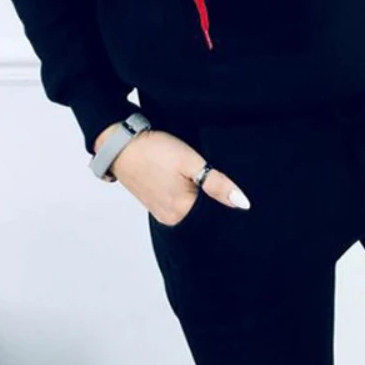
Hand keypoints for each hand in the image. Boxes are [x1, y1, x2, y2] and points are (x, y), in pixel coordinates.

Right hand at [94, 123, 251, 225]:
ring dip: (202, 203)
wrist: (122, 145)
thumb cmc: (155, 151)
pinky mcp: (157, 205)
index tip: (237, 196)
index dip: (229, 207)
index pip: (216, 219)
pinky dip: (189, 201)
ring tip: (210, 186)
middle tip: (224, 187)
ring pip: (191, 214)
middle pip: (204, 219)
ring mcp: (163, 214)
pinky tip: (193, 187)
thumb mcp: (191, 161)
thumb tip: (242, 203)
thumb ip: (216, 184)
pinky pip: (179, 209)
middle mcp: (172, 218)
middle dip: (216, 207)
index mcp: (183, 211)